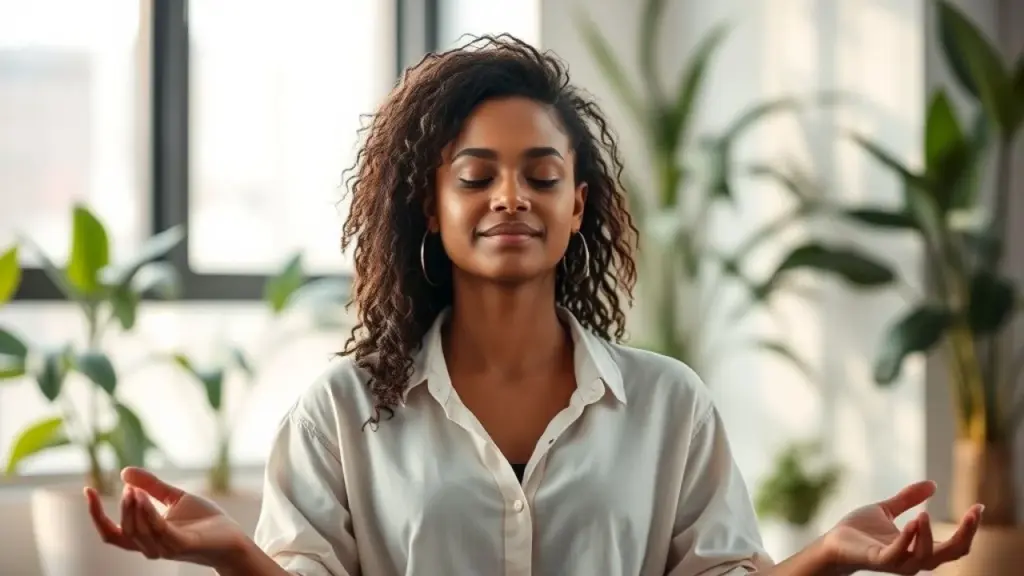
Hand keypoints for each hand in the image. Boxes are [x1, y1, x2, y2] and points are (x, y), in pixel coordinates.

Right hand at [85, 467, 248, 567]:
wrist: (232, 537)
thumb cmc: (204, 521)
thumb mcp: (174, 498)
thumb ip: (151, 486)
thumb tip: (124, 473)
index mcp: (146, 537)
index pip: (110, 532)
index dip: (95, 514)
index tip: (87, 489)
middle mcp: (151, 547)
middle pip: (123, 531)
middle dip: (122, 507)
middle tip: (127, 487)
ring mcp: (166, 548)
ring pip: (137, 532)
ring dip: (133, 509)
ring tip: (133, 489)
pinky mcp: (183, 545)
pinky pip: (159, 531)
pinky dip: (148, 514)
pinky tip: (145, 498)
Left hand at [821, 480, 981, 574]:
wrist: (832, 542)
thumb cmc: (859, 531)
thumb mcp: (887, 510)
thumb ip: (908, 499)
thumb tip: (933, 484)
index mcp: (919, 548)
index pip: (954, 544)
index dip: (969, 528)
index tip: (979, 506)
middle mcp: (913, 559)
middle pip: (950, 554)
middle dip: (965, 534)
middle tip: (973, 512)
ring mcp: (897, 562)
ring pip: (925, 557)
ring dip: (928, 535)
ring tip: (925, 514)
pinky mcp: (878, 560)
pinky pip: (898, 554)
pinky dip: (907, 540)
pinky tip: (912, 522)